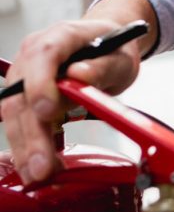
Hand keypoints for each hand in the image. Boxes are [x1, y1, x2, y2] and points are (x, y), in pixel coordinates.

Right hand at [1, 0, 156, 183]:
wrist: (108, 48)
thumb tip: (79, 75)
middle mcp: (33, 56)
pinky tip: (37, 168)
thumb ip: (102, 66)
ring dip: (26, 147)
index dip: (41, 83)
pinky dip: (27, 147)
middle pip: (23, 93)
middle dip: (32, 133)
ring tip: (40, 175)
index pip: (43, 55)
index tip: (49, 111)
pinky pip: (20, 124)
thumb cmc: (114, 49)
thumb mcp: (120, 57)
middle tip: (43, 166)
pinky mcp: (24, 98)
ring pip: (15, 115)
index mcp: (60, 36)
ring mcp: (24, 77)